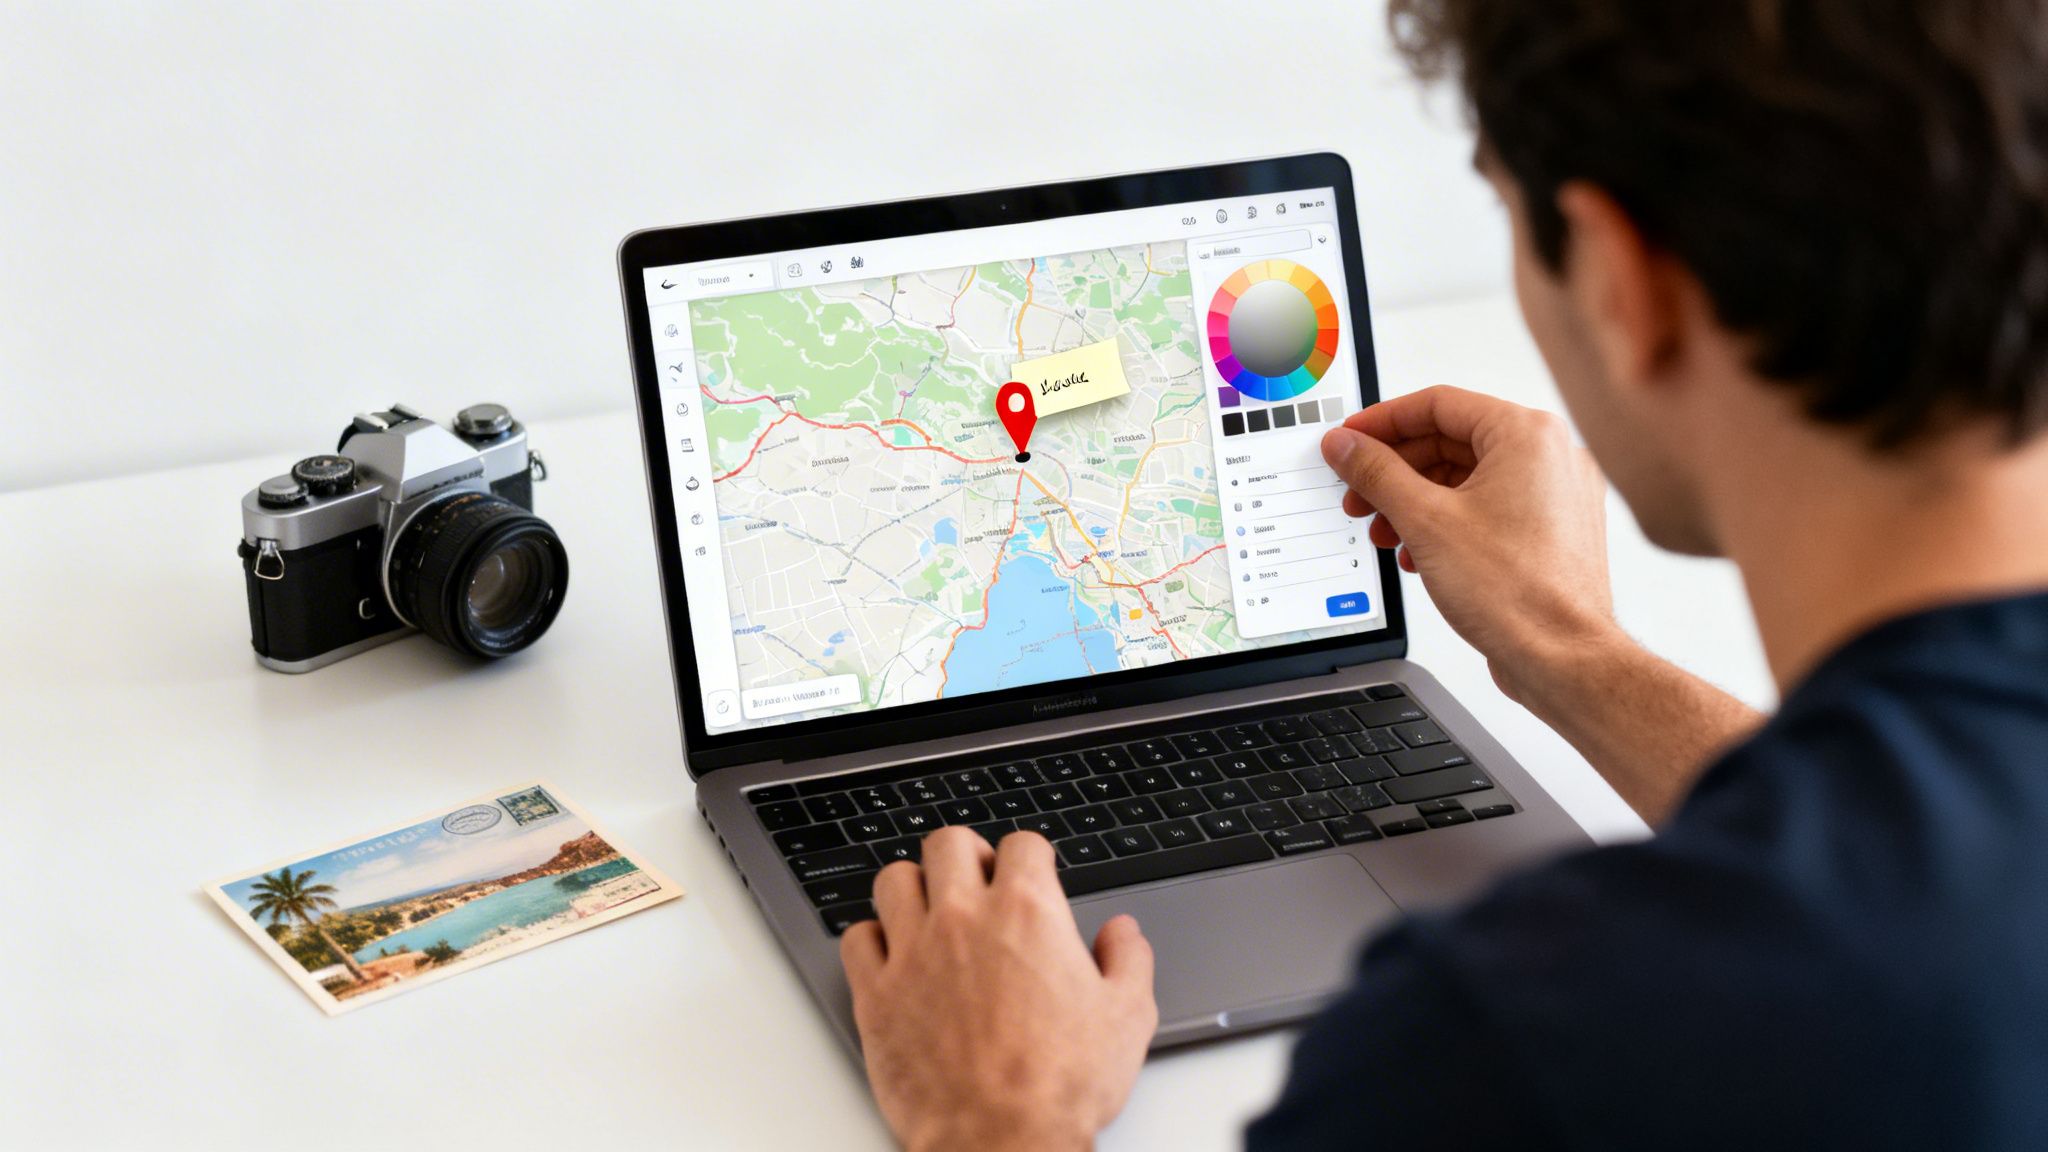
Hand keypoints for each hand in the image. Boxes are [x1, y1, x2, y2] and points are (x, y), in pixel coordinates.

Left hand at [841, 828, 1157, 1151]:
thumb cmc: (1060, 1086)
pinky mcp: (876, 993)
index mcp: (1027, 913)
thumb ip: (1128, 961)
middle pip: (948, 843)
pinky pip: (857, 938)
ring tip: (929, 911)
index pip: (1021, 844)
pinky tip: (893, 956)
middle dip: (966, 855)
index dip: (1030, 857)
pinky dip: (872, 940)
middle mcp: (963, 919)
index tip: (1030, 874)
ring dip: (914, 888)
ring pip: (894, 879)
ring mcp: (913, 953)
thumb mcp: (1126, 1018)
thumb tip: (1123, 934)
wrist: (1001, 1140)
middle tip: (976, 881)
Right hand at [1321, 385, 1617, 701]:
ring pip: (1466, 478)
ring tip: (1384, 530)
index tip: (1350, 440)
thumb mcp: (1425, 521)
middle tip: (1357, 493)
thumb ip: (1376, 473)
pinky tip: (1417, 551)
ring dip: (1415, 501)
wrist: (1562, 657)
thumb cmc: (1518, 593)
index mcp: (1527, 435)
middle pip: (1450, 441)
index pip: (1438, 404)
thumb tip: (1346, 447)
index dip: (1382, 422)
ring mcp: (1554, 493)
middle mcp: (1550, 455)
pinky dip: (1445, 521)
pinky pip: (1487, 506)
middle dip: (1395, 471)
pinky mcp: (1549, 529)